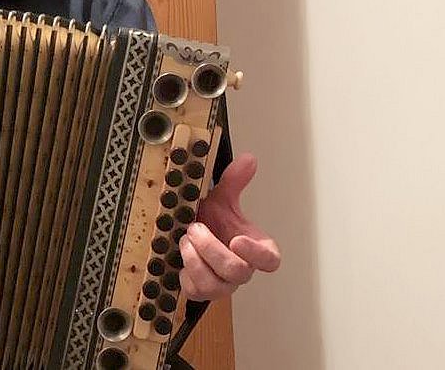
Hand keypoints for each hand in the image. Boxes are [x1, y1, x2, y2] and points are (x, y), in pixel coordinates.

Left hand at [178, 153, 280, 299]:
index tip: (237, 239)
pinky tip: (180, 255)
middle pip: (237, 271)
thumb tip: (248, 159)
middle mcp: (242, 270)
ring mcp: (223, 284)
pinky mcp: (203, 291)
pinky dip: (185, 271)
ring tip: (185, 239)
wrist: (191, 234)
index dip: (256, 254)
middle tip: (195, 227)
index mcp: (255, 249)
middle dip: (211, 248)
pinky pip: (196, 291)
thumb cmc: (212, 222)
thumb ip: (235, 181)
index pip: (270, 260)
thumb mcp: (222, 199)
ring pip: (215, 285)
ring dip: (195, 259)